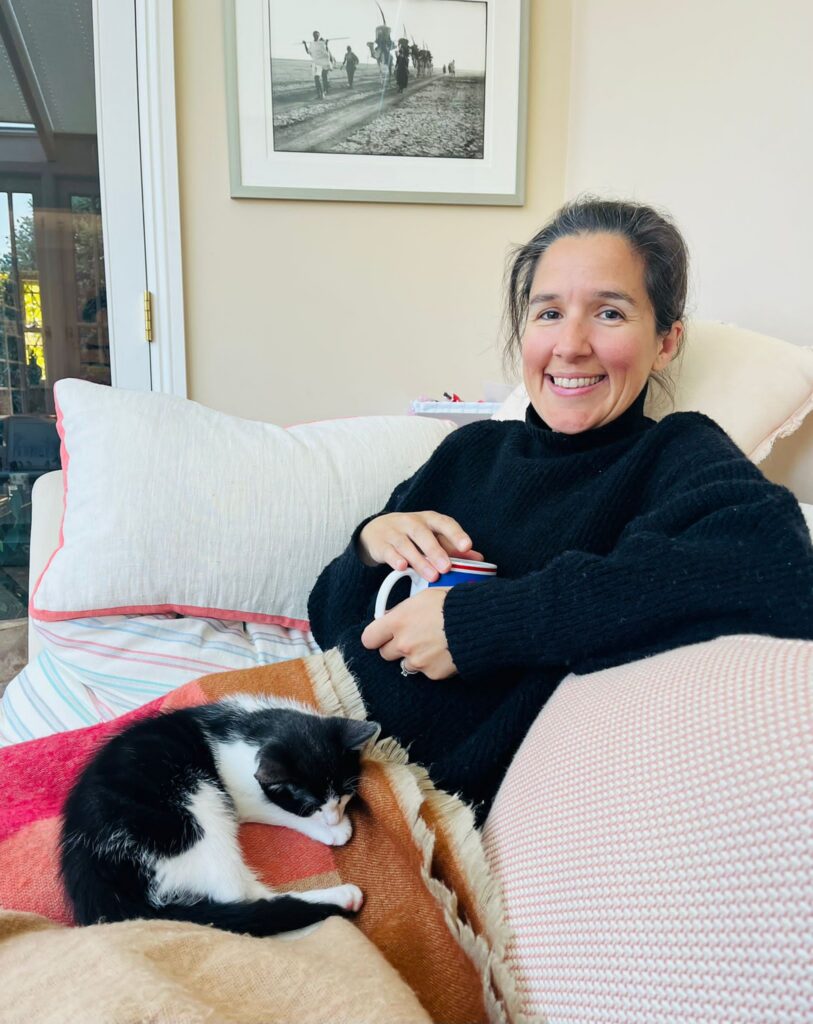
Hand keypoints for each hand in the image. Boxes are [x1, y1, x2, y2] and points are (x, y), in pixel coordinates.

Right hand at [358, 511, 482, 580]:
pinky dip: (395, 559)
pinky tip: (402, 567)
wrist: (376, 531)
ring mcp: (394, 532)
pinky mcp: (381, 544)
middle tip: (447, 567)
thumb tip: (478, 559)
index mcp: (429, 519)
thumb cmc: (411, 535)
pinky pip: (388, 551)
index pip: (444, 523)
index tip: (467, 546)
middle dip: (436, 551)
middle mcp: (412, 522)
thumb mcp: (432, 536)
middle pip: (424, 534)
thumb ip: (453, 548)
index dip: (456, 534)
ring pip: (406, 545)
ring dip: (419, 560)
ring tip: (432, 575)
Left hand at [361, 587, 456, 679]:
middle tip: (411, 637)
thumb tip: (393, 617)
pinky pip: (426, 671)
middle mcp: (404, 643)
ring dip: (414, 656)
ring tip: (432, 643)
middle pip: (385, 653)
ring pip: (406, 663)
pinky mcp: (432, 673)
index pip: (369, 638)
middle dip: (395, 647)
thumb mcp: (424, 597)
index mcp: (398, 621)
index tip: (381, 635)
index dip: (375, 636)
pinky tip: (444, 651)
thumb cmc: (454, 604)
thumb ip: (404, 610)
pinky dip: (432, 664)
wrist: (480, 623)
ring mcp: (418, 660)